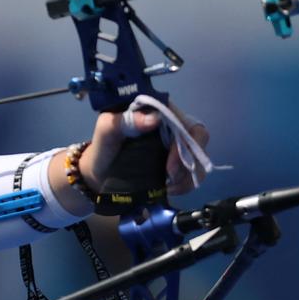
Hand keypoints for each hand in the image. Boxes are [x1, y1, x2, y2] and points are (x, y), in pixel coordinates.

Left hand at [79, 104, 209, 196]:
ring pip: (199, 157)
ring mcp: (176, 143)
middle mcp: (171, 124)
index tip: (169, 166)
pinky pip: (194, 171)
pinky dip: (187, 183)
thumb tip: (153, 119)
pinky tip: (170, 189)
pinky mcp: (177, 162)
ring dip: (188, 175)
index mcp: (158, 110)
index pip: (183, 121)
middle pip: (198, 138)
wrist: (99, 172)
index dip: (184, 143)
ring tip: (168, 187)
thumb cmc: (103, 146)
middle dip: (188, 162)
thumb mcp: (105, 131)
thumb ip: (121, 121)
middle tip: (169, 177)